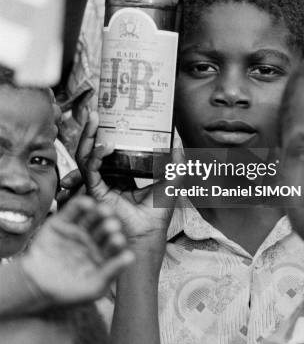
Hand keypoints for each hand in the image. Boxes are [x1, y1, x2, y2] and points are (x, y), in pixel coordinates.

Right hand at [21, 196, 133, 305]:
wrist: (35, 286)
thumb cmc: (68, 292)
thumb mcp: (94, 286)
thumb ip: (112, 270)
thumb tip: (131, 257)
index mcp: (104, 253)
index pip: (113, 246)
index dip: (116, 242)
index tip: (118, 240)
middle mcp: (93, 239)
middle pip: (104, 229)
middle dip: (108, 226)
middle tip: (112, 224)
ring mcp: (79, 229)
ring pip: (92, 218)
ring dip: (98, 212)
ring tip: (103, 210)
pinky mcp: (64, 221)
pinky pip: (73, 210)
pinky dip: (80, 204)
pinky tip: (87, 203)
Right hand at [75, 111, 180, 257]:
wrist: (150, 233)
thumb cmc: (158, 212)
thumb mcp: (171, 179)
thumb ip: (175, 159)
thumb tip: (177, 137)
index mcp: (121, 173)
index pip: (109, 147)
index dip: (106, 131)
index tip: (108, 113)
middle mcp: (107, 176)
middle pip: (93, 148)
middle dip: (91, 129)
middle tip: (95, 110)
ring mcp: (99, 184)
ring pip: (85, 155)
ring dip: (88, 136)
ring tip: (93, 119)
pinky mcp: (95, 192)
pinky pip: (90, 170)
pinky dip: (95, 157)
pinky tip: (104, 146)